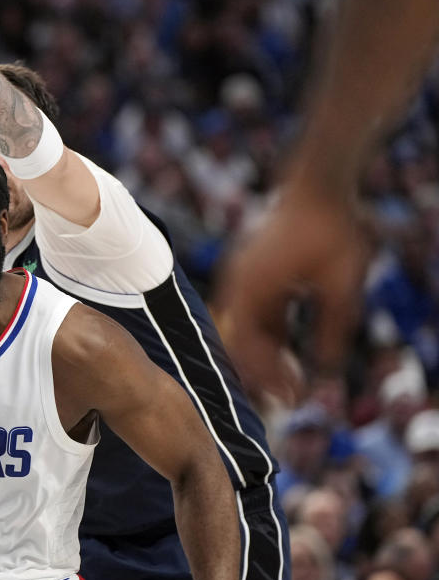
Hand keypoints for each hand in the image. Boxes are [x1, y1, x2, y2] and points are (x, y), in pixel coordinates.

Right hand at [213, 186, 367, 406]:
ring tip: (287, 380)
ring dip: (266, 354)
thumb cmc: (332, 228)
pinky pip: (254, 311)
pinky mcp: (250, 269)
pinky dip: (268, 332)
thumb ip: (333, 331)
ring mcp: (241, 276)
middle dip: (264, 373)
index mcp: (251, 291)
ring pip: (247, 328)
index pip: (252, 349)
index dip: (272, 378)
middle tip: (287, 399)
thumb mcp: (342, 286)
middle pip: (243, 342)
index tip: (295, 399)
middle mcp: (237, 285)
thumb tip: (326, 372)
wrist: (319, 180)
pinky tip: (286, 349)